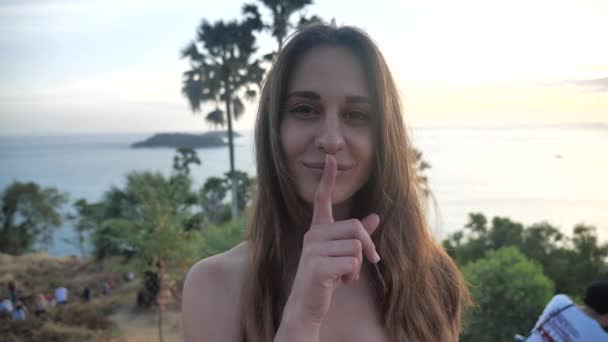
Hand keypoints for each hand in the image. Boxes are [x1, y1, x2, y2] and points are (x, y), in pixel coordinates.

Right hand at [281, 154, 380, 326]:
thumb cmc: (326, 279)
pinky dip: (353, 277)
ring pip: (357, 248)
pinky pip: (353, 264)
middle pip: (356, 228)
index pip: (322, 199)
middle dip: (368, 248)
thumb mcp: (342, 255)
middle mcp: (313, 235)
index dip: (328, 179)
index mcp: (317, 230)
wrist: (307, 306)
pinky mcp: (318, 266)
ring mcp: (313, 250)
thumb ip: (357, 236)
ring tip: (342, 275)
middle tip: (368, 262)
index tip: (330, 158)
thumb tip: (376, 217)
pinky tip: (339, 283)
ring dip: (358, 267)